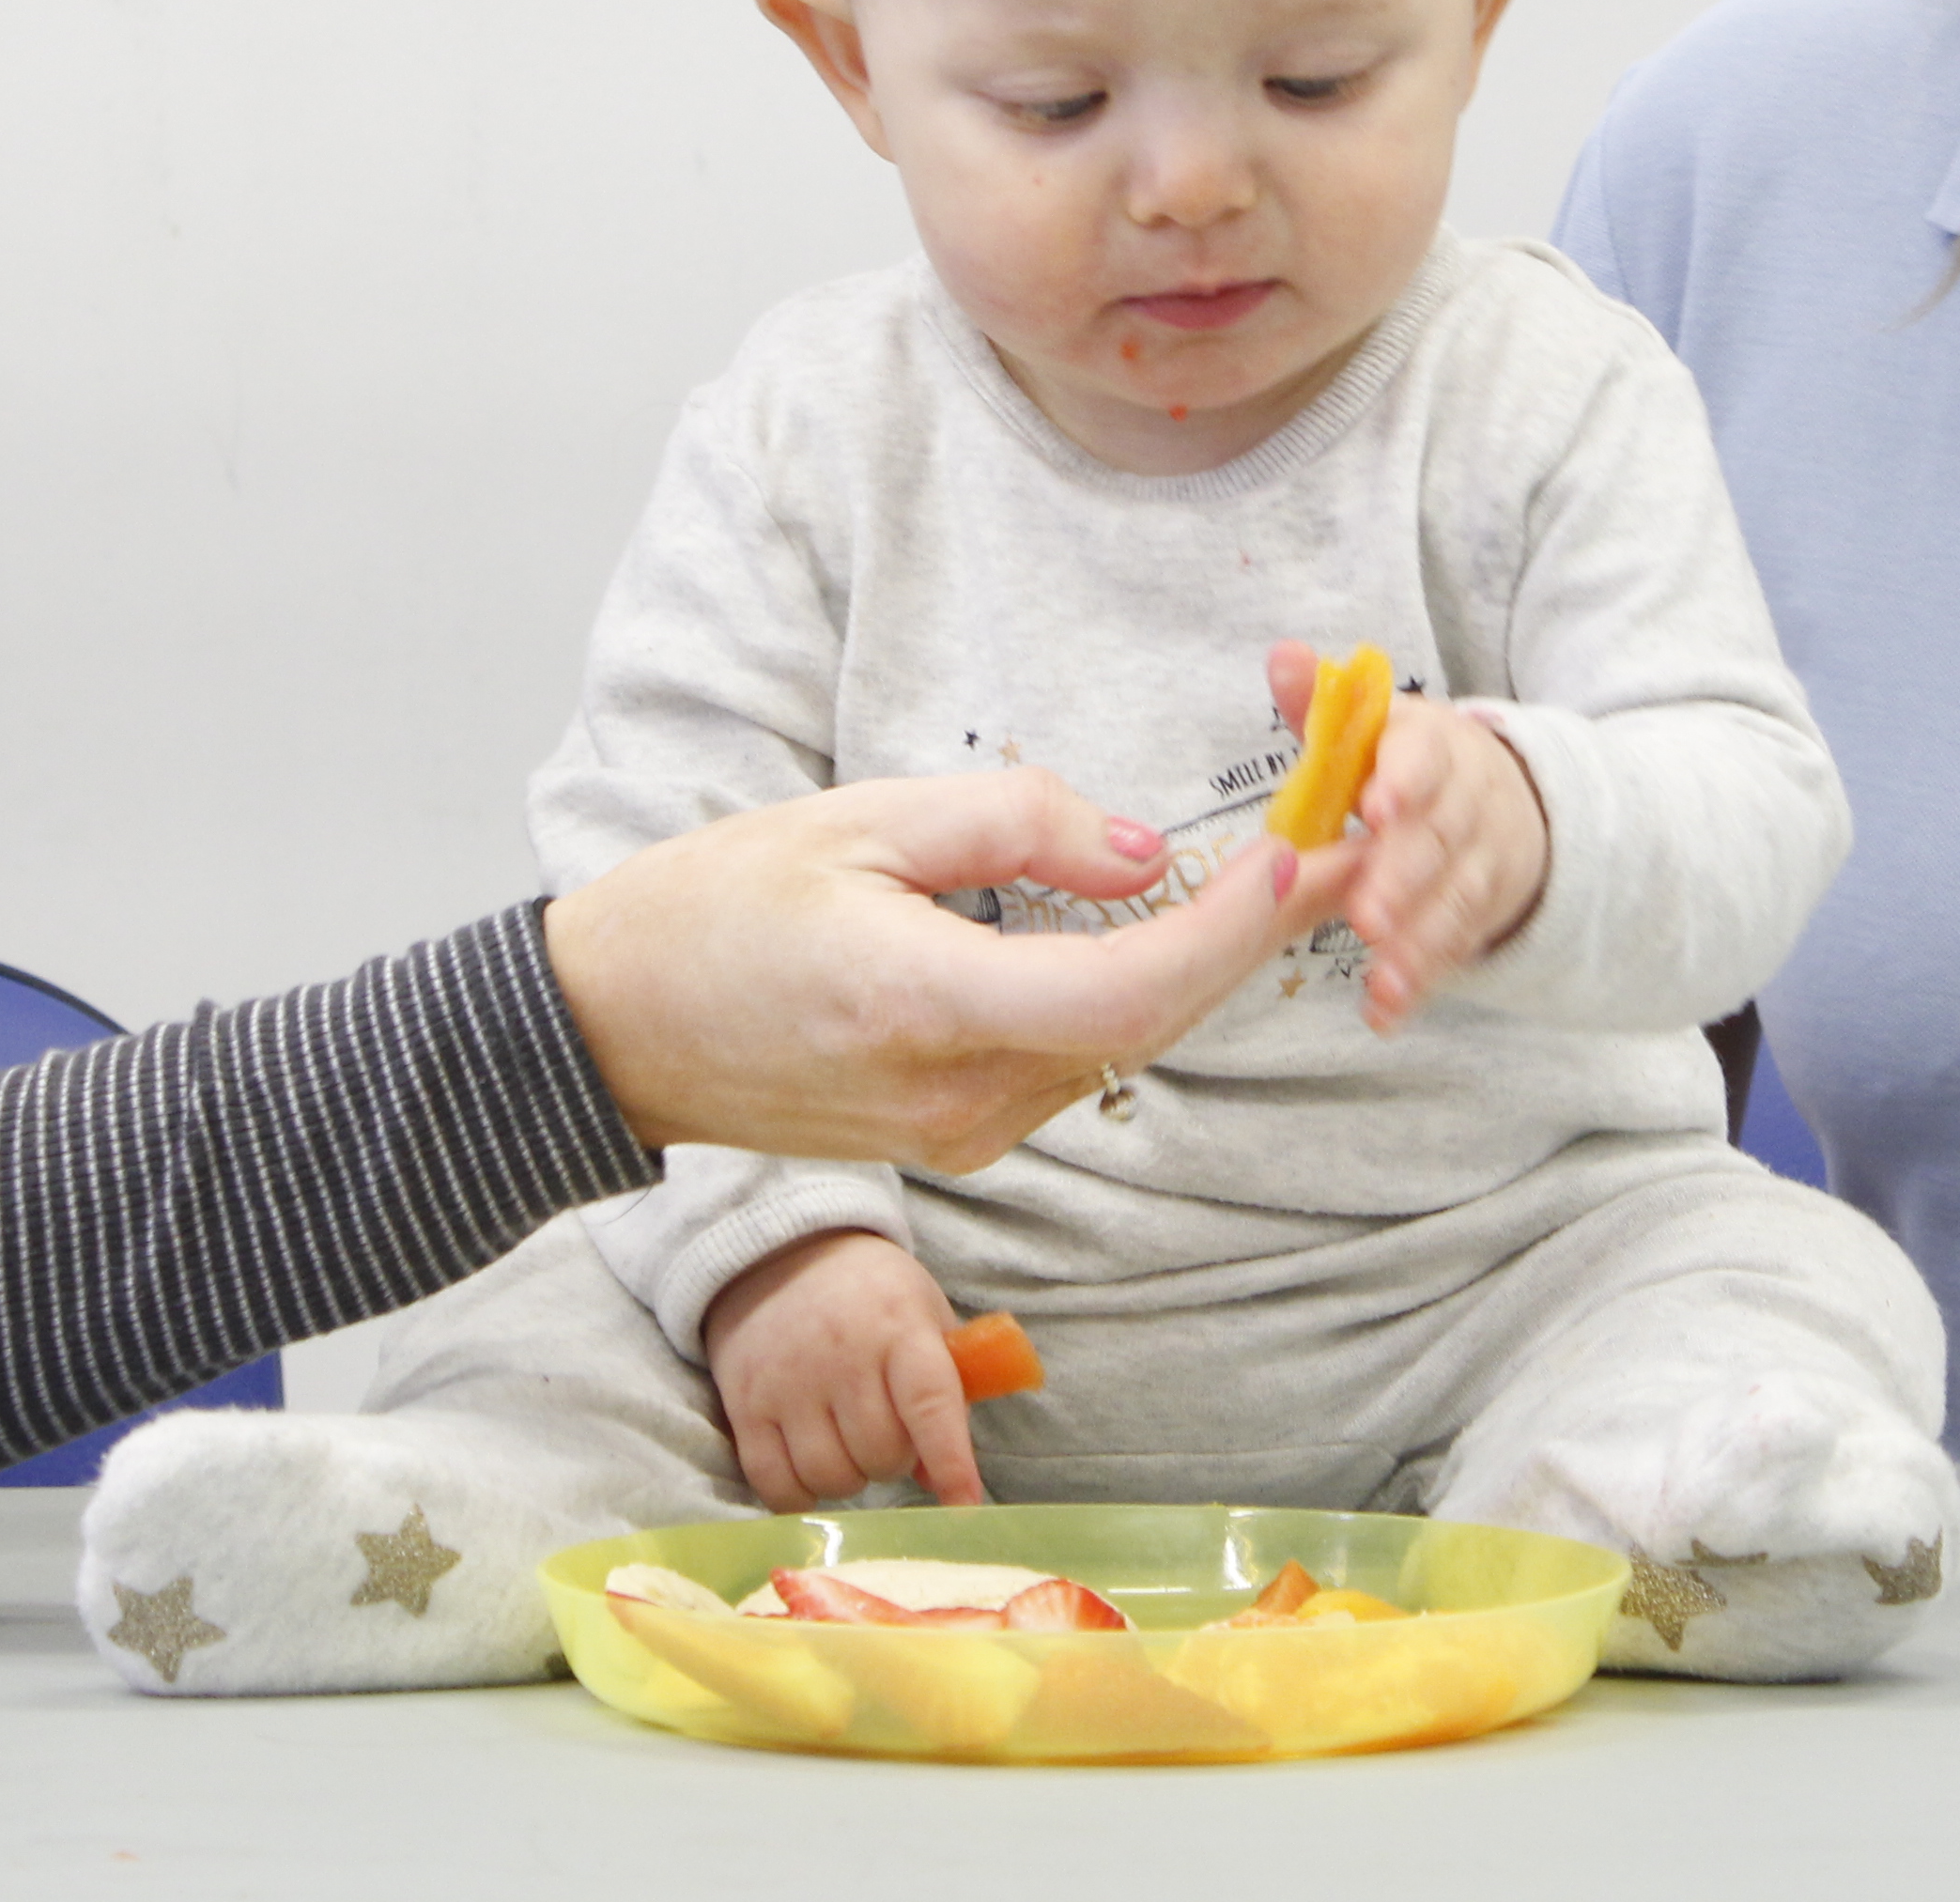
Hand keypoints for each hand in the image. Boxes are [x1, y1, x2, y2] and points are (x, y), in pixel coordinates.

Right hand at [544, 767, 1361, 1168]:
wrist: (615, 1033)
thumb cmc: (714, 909)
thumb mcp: (853, 821)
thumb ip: (1009, 827)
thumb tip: (1140, 849)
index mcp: (920, 1004)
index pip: (1126, 989)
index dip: (1232, 928)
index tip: (1307, 850)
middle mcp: (953, 1094)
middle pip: (1150, 1024)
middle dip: (1256, 935)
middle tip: (1344, 841)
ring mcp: (957, 1132)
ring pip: (1120, 1044)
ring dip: (1199, 962)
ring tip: (1273, 869)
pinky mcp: (956, 1138)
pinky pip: (1072, 1059)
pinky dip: (1130, 992)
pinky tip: (1159, 925)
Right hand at [704, 1230, 985, 1507]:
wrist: (780, 1255)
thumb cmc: (872, 1295)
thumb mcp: (925, 1315)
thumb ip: (945, 1391)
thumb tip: (938, 1481)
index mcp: (899, 1327)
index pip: (930, 1403)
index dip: (950, 1460)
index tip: (964, 1505)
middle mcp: (841, 1356)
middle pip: (880, 1454)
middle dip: (894, 1460)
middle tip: (888, 1436)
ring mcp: (788, 1383)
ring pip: (831, 1477)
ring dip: (850, 1479)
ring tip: (849, 1446)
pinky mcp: (745, 1406)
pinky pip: (775, 1484)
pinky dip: (800, 1496)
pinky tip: (812, 1473)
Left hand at [1268, 641, 1548, 1033]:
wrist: (1501, 802)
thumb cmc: (1404, 764)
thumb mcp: (1371, 728)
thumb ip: (1321, 701)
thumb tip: (1282, 654)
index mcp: (1431, 745)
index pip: (1423, 757)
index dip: (1404, 781)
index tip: (1376, 807)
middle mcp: (1466, 800)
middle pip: (1440, 837)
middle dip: (1404, 876)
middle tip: (1366, 913)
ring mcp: (1481, 860)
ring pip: (1455, 899)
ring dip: (1418, 940)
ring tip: (1379, 976)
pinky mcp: (1480, 912)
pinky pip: (1454, 948)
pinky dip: (1421, 981)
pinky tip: (1385, 1011)